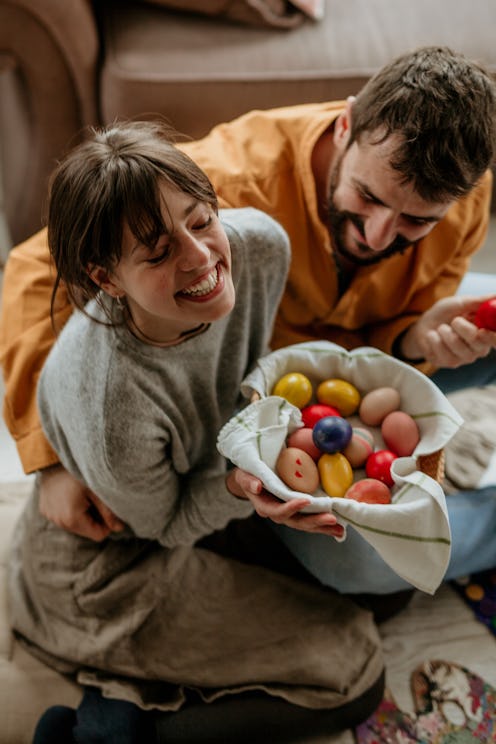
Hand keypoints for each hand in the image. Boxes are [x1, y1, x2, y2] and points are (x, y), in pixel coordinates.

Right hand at [39, 465, 124, 540]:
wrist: (52, 459)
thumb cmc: (78, 472)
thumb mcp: (97, 491)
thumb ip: (109, 512)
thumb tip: (120, 528)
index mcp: (72, 518)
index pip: (98, 535)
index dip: (107, 523)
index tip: (107, 508)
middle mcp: (59, 522)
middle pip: (86, 531)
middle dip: (94, 519)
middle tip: (95, 500)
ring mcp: (50, 516)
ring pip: (75, 525)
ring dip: (82, 515)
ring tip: (83, 496)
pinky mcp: (45, 510)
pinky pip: (63, 517)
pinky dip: (70, 510)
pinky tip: (71, 495)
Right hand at [226, 467, 343, 537]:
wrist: (250, 481)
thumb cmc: (247, 475)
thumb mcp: (243, 475)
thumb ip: (248, 481)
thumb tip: (257, 486)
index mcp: (264, 507)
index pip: (279, 511)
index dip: (292, 507)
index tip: (306, 500)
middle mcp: (277, 514)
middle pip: (297, 522)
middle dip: (315, 522)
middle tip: (332, 519)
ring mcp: (288, 515)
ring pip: (306, 525)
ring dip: (323, 527)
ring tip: (340, 529)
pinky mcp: (296, 513)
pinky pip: (310, 521)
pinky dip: (323, 525)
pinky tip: (338, 528)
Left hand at [400, 295, 495, 367]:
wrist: (424, 325)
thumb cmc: (446, 314)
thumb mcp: (462, 303)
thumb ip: (479, 302)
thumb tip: (495, 296)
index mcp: (487, 333)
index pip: (495, 339)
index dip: (491, 336)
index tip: (482, 330)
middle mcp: (480, 348)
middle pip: (478, 342)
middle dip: (463, 328)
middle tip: (455, 320)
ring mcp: (465, 358)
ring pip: (458, 347)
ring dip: (445, 332)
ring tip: (441, 327)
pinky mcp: (449, 363)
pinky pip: (442, 352)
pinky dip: (434, 339)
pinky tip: (433, 336)